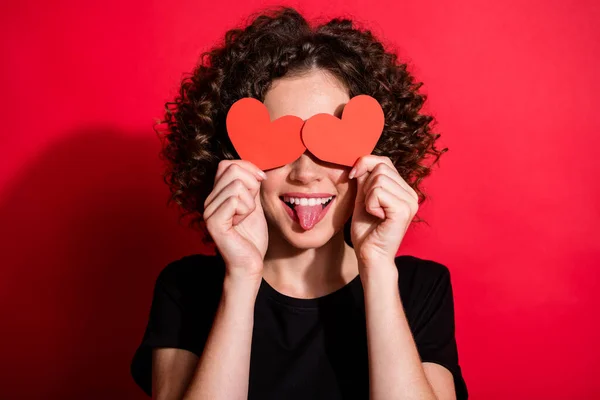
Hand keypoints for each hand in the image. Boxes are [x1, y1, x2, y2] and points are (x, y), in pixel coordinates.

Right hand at [203, 160, 268, 280]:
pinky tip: (241, 223)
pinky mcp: (214, 222)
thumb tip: (253, 168)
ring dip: (250, 201)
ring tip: (244, 217)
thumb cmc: (252, 237)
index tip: (260, 182)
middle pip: (232, 170)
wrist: (249, 263)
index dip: (248, 168)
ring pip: (236, 185)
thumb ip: (250, 186)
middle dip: (251, 184)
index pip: (227, 164)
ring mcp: (209, 211)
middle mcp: (209, 200)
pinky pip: (234, 200)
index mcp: (217, 195)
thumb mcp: (254, 204)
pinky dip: (246, 210)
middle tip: (251, 205)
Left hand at [349, 155, 418, 269]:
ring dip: (368, 196)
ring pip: (379, 179)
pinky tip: (377, 217)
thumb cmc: (366, 230)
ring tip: (374, 212)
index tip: (353, 176)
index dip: (365, 164)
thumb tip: (361, 161)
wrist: (369, 254)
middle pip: (381, 167)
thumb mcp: (363, 198)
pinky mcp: (404, 210)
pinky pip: (378, 193)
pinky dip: (370, 204)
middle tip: (368, 205)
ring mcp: (410, 202)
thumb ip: (364, 179)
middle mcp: (411, 194)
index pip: (384, 161)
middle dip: (366, 185)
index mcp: (403, 189)